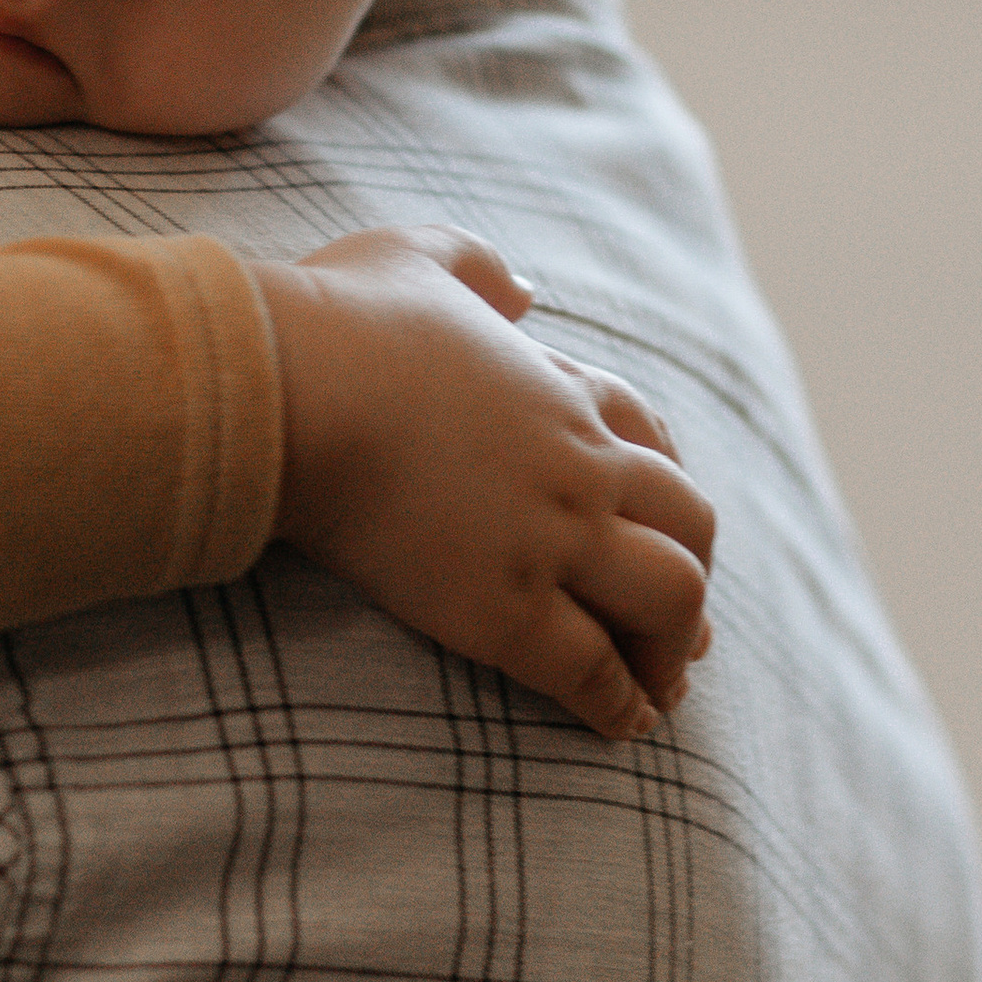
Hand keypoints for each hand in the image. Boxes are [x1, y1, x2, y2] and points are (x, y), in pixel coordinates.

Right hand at [256, 227, 713, 740]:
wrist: (288, 392)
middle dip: (694, 577)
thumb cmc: (335, 322)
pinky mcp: (505, 608)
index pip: (652, 441)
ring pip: (669, 601)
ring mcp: (550, 538)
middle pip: (690, 526)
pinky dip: (619, 704)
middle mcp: (576, 464)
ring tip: (657, 691)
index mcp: (557, 388)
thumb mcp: (416, 256)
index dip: (666, 490)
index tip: (661, 525)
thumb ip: (481, 267)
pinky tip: (621, 726)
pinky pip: (592, 669)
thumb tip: (523, 289)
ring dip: (672, 650)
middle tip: (682, 627)